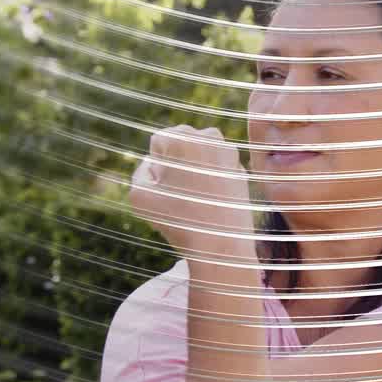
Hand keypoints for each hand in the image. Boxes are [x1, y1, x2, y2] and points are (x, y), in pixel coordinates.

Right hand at [129, 125, 254, 259]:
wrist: (221, 245)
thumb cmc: (178, 220)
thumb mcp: (139, 194)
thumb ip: (140, 169)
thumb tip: (155, 161)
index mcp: (181, 136)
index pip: (158, 143)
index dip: (157, 168)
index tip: (168, 187)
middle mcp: (208, 136)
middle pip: (180, 146)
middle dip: (176, 165)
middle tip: (182, 194)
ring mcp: (229, 151)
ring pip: (198, 158)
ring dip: (194, 172)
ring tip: (197, 199)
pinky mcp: (242, 168)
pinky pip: (216, 171)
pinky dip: (212, 182)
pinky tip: (213, 203)